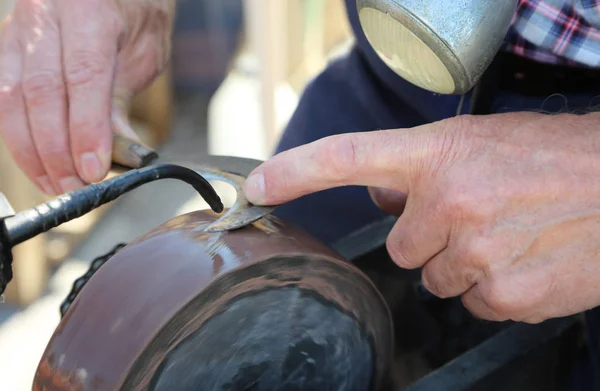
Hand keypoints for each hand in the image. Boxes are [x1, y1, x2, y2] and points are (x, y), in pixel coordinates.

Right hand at [0, 0, 173, 194]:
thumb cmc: (133, 12)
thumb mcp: (144, 52)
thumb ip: (123, 100)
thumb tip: (121, 154)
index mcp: (88, 10)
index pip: (83, 76)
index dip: (86, 128)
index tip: (94, 168)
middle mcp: (45, 15)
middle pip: (40, 91)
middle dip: (56, 148)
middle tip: (76, 184)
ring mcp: (17, 30)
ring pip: (11, 98)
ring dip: (31, 150)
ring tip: (56, 183)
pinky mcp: (5, 47)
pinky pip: (2, 98)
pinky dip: (17, 135)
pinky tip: (36, 162)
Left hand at [244, 112, 599, 323]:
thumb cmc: (553, 156)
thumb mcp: (478, 142)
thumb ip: (420, 167)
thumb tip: (377, 191)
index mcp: (437, 154)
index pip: (346, 157)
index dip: (294, 172)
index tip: (258, 186)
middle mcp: (448, 203)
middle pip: (401, 247)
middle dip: (430, 238)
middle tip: (477, 216)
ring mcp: (475, 254)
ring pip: (436, 278)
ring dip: (463, 263)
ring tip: (509, 234)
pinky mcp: (504, 296)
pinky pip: (473, 303)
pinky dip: (492, 288)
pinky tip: (524, 259)